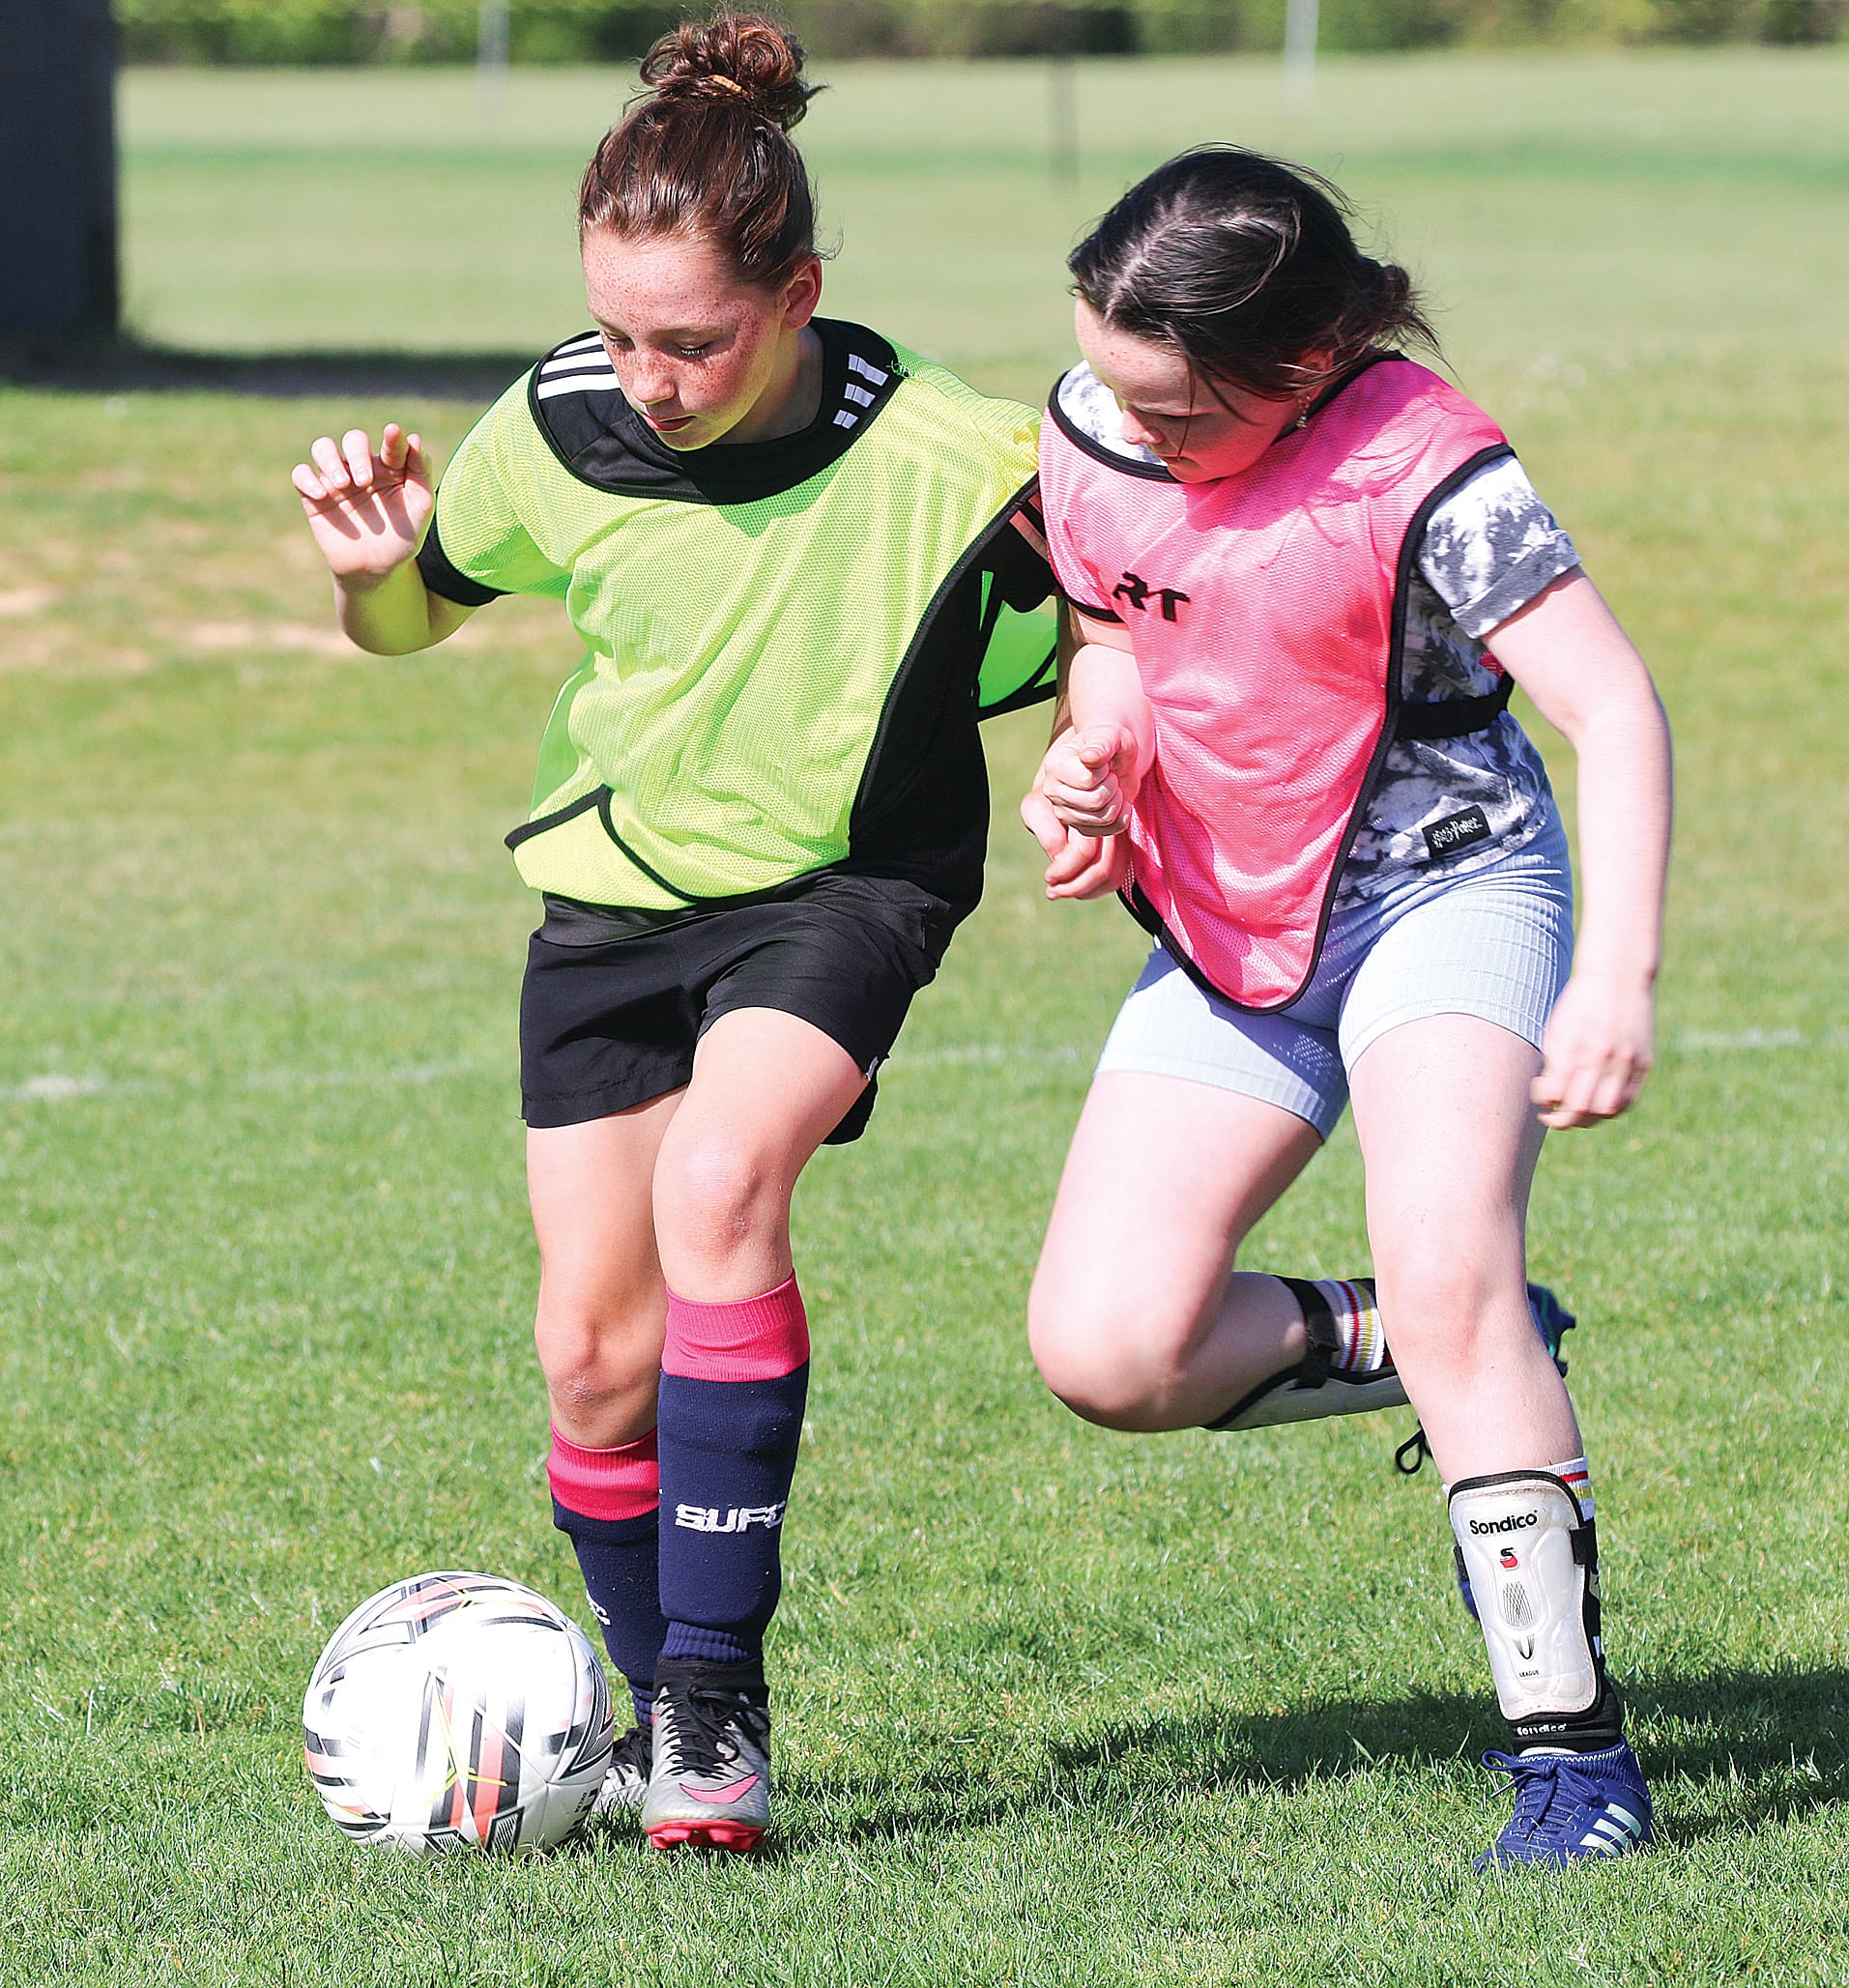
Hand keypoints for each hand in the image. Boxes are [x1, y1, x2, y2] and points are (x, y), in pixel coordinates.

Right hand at [290, 424, 432, 581]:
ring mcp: (337, 480)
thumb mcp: (420, 510)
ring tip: (343, 484)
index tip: (394, 434)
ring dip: (330, 459)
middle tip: (364, 481)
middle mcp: (362, 468)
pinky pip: (300, 474)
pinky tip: (322, 494)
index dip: (393, 438)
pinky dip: (307, 479)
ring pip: (323, 447)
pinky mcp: (315, 497)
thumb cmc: (401, 539)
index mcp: (390, 468)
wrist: (376, 571)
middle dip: (357, 454)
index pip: (391, 444)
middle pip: (353, 439)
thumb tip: (415, 438)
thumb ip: (420, 475)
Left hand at [1021, 786, 1132, 900]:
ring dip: (1087, 890)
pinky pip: (1117, 874)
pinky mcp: (1124, 845)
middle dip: (1076, 887)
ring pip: (1114, 875)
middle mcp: (1113, 823)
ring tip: (1061, 892)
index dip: (1064, 871)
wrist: (1068, 784)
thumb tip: (1061, 858)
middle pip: (1104, 868)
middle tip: (1051, 892)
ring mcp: (1122, 835)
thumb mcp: (1036, 807)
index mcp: (1092, 811)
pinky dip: (1097, 887)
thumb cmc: (1046, 798)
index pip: (1084, 852)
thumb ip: (1047, 831)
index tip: (1047, 878)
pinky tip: (1075, 887)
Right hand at [1038, 724, 1141, 835]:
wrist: (1117, 758)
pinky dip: (1122, 817)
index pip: (1087, 780)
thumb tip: (1088, 758)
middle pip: (1095, 801)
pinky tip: (1118, 802)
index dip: (1105, 771)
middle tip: (1111, 774)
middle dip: (1113, 787)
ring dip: (1118, 801)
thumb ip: (1102, 744)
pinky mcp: (1079, 828)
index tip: (1104, 762)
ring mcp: (1064, 812)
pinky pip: (1109, 831)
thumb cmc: (1112, 743)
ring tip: (1113, 786)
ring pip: (1103, 818)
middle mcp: (1052, 791)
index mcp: (1054, 765)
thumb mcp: (1112, 736)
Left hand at [1532, 970, 1654, 1128]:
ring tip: (1575, 1115)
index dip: (1544, 1103)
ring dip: (1588, 1120)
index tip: (1541, 1097)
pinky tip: (1598, 1105)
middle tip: (1553, 1117)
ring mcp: (1626, 1061)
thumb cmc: (1580, 1004)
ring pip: (1606, 1111)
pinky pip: (1628, 1100)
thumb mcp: (1558, 1029)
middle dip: (1562, 1121)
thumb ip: (1555, 1064)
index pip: (1555, 1094)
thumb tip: (1551, 1099)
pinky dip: (1611, 1110)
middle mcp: (1602, 1056)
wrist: (1618, 976)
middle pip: (1581, 1109)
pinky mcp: (1644, 1062)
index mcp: (1575, 1046)